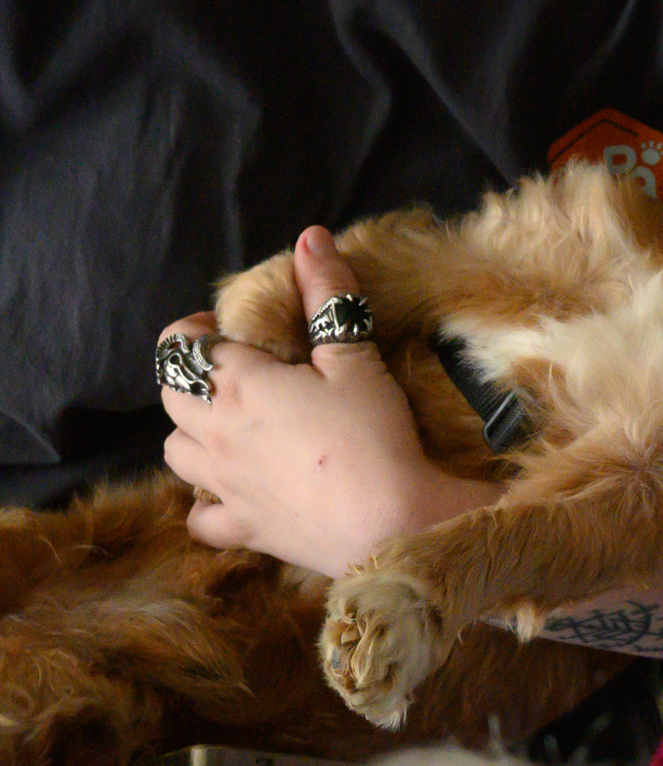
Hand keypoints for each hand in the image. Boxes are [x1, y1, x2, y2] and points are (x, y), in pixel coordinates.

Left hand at [161, 228, 493, 576]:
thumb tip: (311, 236)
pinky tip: (235, 491)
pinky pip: (201, 516)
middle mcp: (214, 435)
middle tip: (234, 371)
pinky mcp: (243, 529)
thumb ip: (329, 295)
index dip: (194, 330)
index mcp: (237, 386)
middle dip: (190, 377)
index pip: (181, 347)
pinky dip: (208, 501)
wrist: (388, 524)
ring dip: (192, 433)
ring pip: (175, 453)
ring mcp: (223, 487)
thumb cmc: (372, 434)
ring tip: (232, 426)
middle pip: (170, 398)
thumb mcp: (355, 357)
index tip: (226, 329)